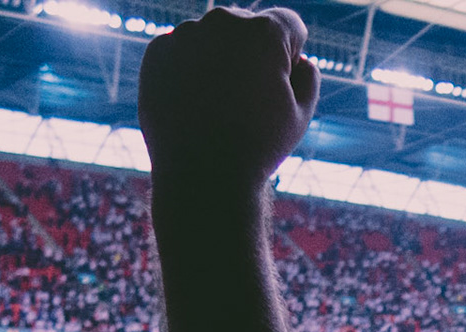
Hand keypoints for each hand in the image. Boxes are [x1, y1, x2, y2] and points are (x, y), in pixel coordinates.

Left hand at [138, 7, 317, 188]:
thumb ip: (307, 78)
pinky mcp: (158, 52)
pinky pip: (184, 52)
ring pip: (215, 38)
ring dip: (221, 60)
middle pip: (249, 26)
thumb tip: (301, 61)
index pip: (290, 24)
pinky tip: (198, 104)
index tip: (283, 84)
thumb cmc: (258, 146)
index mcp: (264, 32)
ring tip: (221, 106)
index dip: (293, 55)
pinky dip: (192, 70)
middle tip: (251, 98)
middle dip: (255, 53)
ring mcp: (186, 34)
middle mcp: (222, 22)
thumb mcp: (300, 114)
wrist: (202, 174)